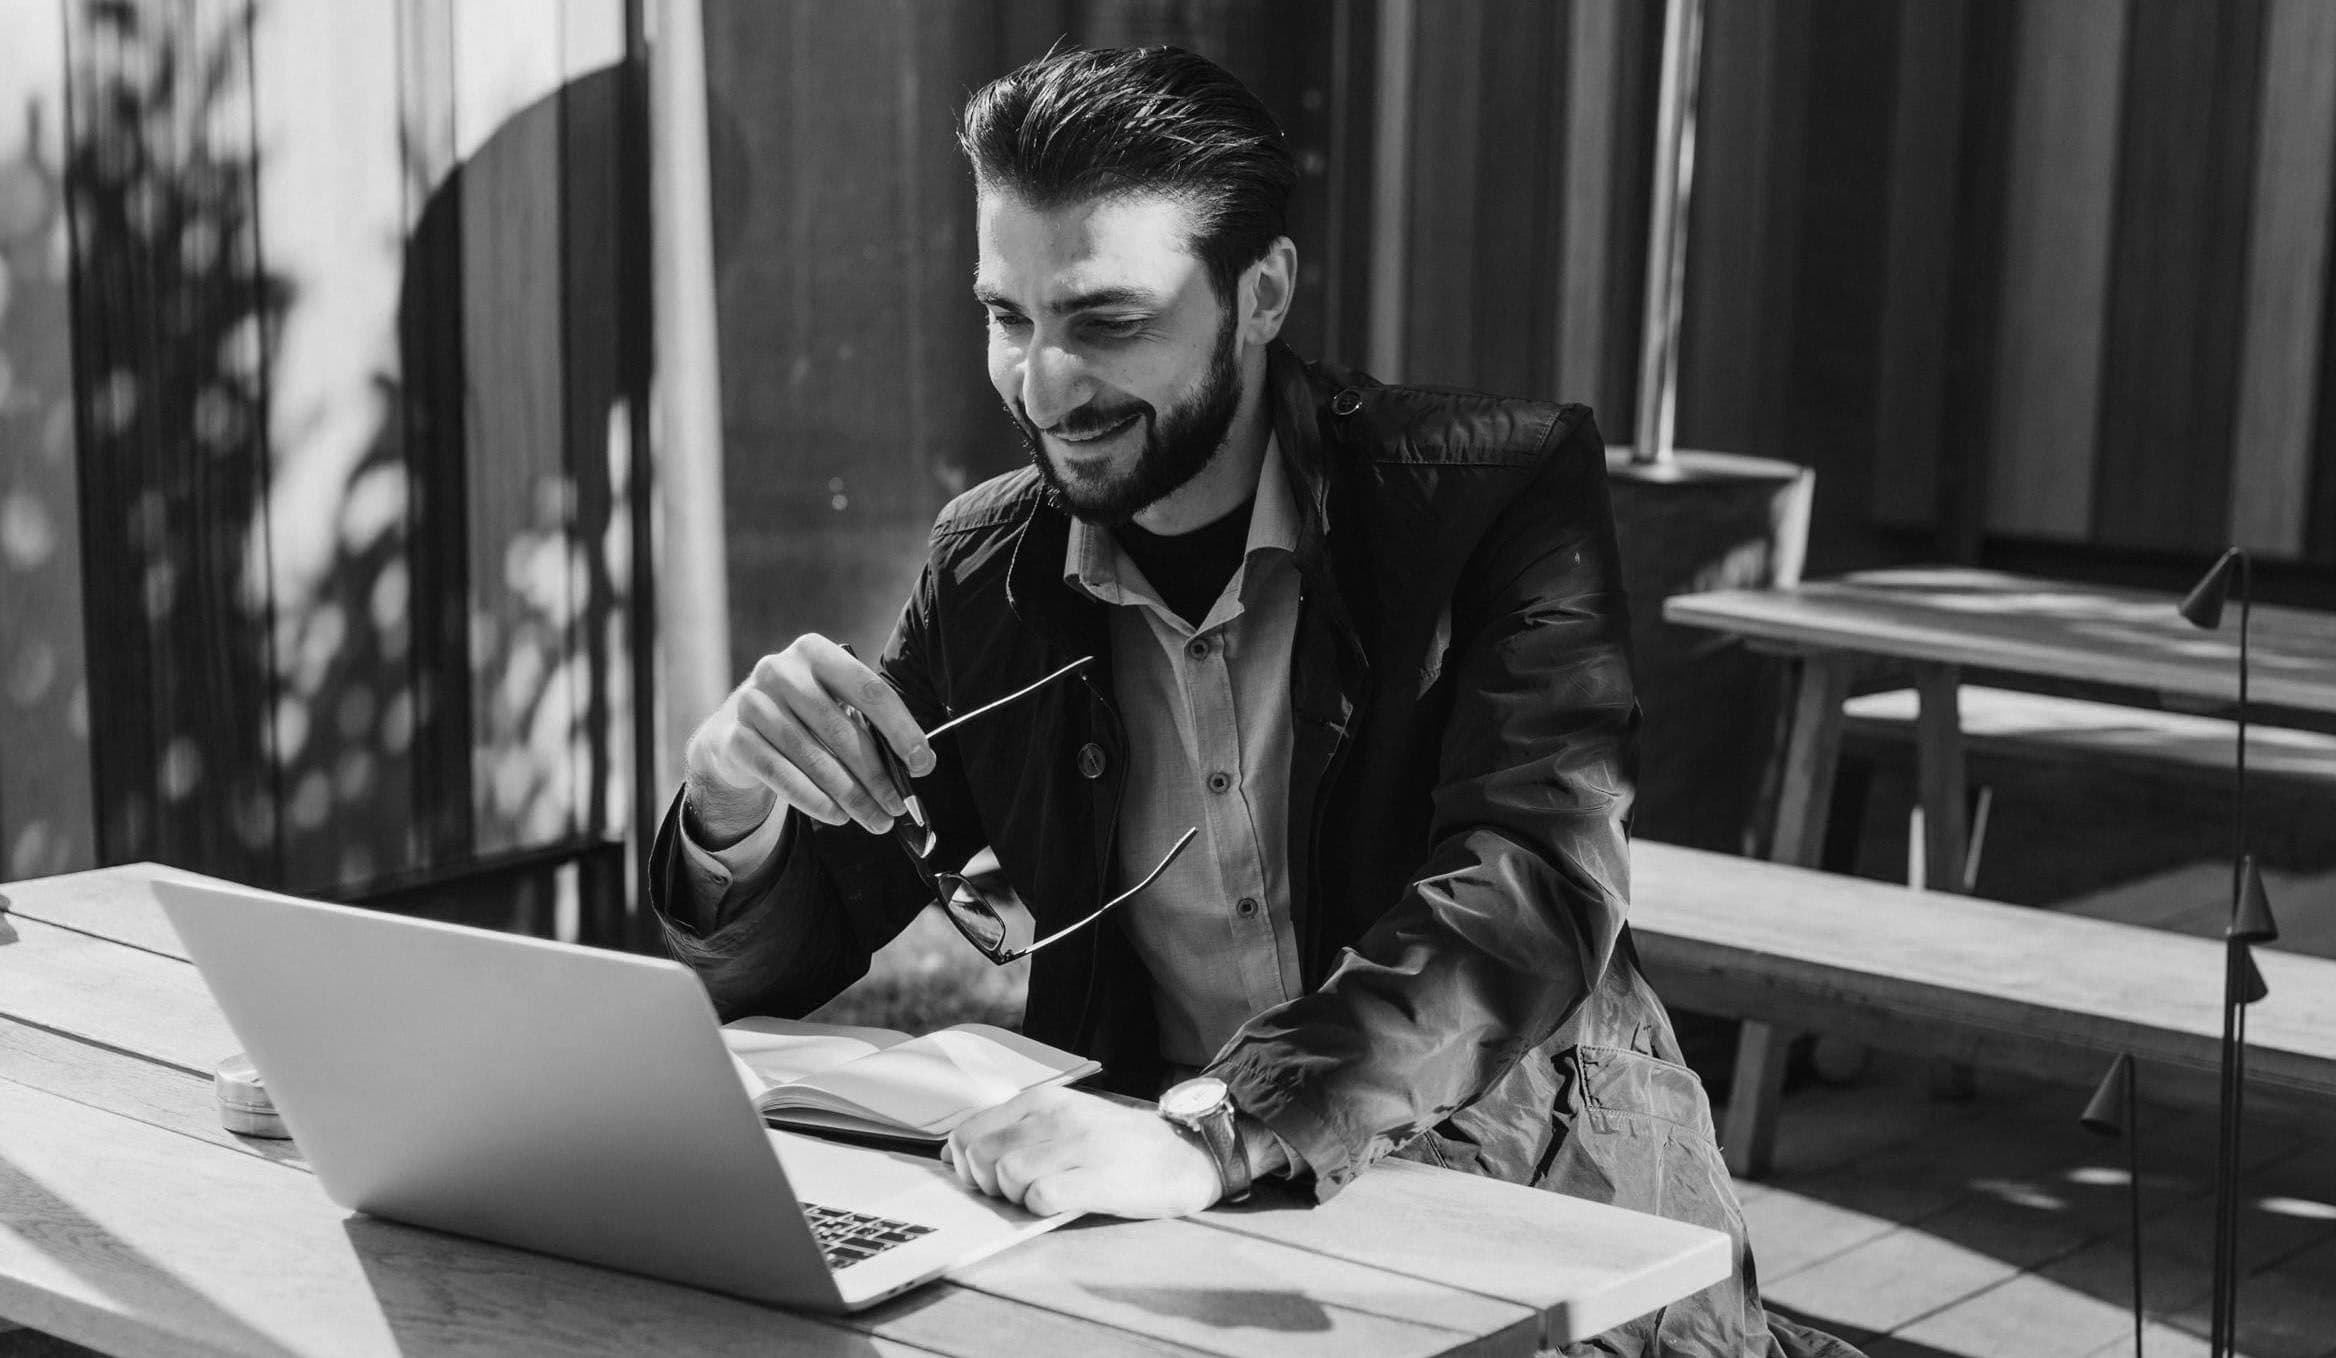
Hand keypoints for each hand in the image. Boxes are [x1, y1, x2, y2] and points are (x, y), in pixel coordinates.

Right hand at [681, 634, 935, 844]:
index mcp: (815, 652)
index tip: (922, 764)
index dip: (901, 730)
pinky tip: (837, 816)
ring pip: (813, 758)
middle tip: (898, 806)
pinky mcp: (734, 738)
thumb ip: (871, 728)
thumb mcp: (833, 707)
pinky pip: (782, 775)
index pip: (870, 690)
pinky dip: (814, 800)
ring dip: (850, 795)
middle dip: (876, 775)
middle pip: (841, 729)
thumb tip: (918, 766)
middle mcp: (780, 670)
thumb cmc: (801, 718)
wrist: (735, 731)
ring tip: (875, 819)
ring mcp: (752, 702)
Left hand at [941, 1087, 1222, 1218]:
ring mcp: (1078, 1145)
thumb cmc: (1118, 1143)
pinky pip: (1041, 1197)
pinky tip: (1064, 1203)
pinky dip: (1042, 1209)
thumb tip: (956, 1157)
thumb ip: (1016, 1132)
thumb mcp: (1065, 1120)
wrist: (1185, 1152)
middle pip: (980, 1158)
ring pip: (1006, 1177)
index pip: (966, 1133)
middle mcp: (1056, 1117)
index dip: (966, 1165)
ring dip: (1017, 1199)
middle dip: (989, 1186)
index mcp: (1042, 1102)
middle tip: (1020, 1193)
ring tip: (1047, 1197)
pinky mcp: (1098, 1177)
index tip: (988, 1180)